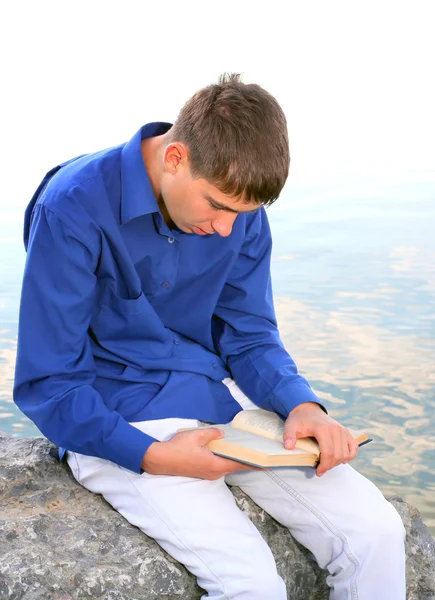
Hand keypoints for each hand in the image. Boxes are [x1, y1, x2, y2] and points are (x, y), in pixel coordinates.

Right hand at [141, 427, 261, 479]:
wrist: (160, 459)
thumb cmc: (178, 447)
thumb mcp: (197, 435)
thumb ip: (212, 434)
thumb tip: (222, 434)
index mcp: (215, 465)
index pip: (240, 465)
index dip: (254, 464)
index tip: (267, 464)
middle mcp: (213, 473)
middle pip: (234, 467)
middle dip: (246, 461)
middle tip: (258, 454)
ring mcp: (207, 474)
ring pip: (226, 467)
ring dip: (235, 460)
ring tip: (244, 451)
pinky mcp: (201, 472)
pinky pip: (218, 466)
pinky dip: (225, 460)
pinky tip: (226, 451)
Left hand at [283, 403, 358, 476]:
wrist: (308, 409)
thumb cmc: (300, 419)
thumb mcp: (290, 426)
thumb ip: (288, 436)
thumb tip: (288, 446)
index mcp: (322, 428)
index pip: (328, 452)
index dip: (324, 465)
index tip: (318, 472)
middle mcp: (335, 429)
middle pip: (337, 455)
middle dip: (329, 466)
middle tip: (321, 469)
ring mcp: (342, 430)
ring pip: (345, 453)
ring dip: (337, 462)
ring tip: (327, 464)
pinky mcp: (346, 431)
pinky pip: (353, 446)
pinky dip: (349, 455)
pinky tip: (341, 460)